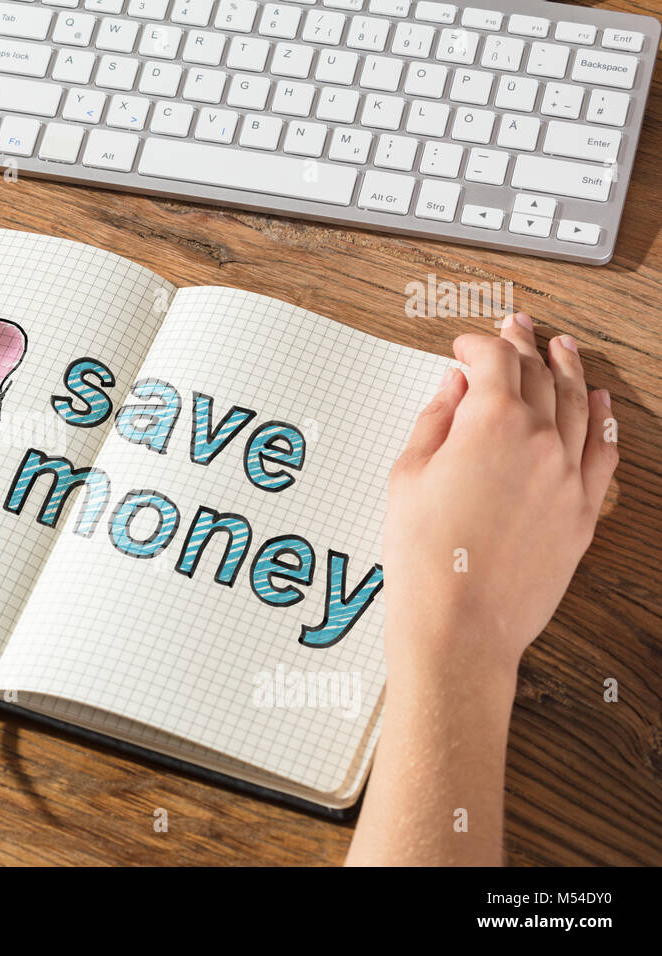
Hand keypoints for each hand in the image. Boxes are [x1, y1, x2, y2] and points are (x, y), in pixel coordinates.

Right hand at [383, 313, 617, 680]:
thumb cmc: (425, 556)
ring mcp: (568, 475)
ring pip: (577, 404)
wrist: (459, 621)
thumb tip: (453, 389)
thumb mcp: (408, 476)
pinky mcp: (582, 510)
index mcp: (490, 423)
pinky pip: (604, 452)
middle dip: (523, 345)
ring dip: (569, 369)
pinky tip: (600, 405)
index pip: (494, 361)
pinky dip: (603, 422)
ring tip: (563, 348)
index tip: (464, 347)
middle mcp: (538, 440)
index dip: (477, 344)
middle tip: (515, 328)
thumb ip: (435, 421)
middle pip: (539, 374)